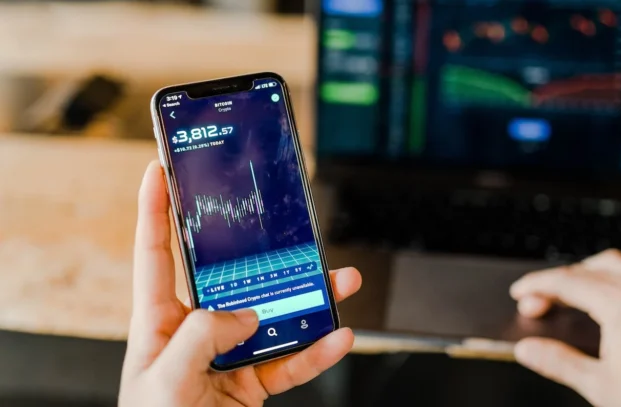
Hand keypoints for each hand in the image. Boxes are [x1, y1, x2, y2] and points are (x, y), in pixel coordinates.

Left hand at [119, 161, 362, 406]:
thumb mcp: (164, 381)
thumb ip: (202, 338)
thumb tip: (247, 314)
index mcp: (159, 321)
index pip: (156, 254)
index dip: (155, 211)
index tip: (161, 170)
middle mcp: (196, 330)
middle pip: (234, 278)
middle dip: (264, 250)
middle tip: (287, 222)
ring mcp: (229, 355)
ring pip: (276, 315)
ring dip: (310, 299)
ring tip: (341, 281)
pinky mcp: (254, 382)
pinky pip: (292, 360)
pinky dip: (317, 351)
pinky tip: (338, 337)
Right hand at [509, 250, 620, 406]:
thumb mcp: (598, 384)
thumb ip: (558, 362)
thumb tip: (528, 350)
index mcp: (620, 306)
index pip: (566, 282)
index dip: (537, 285)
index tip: (521, 292)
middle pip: (587, 270)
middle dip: (557, 282)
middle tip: (538, 302)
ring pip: (619, 263)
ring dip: (590, 269)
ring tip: (574, 285)